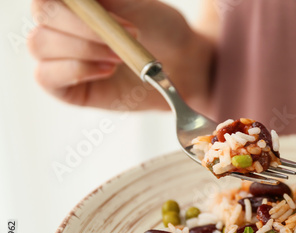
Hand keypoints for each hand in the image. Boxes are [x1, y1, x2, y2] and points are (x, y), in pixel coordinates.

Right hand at [29, 0, 214, 110]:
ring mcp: (58, 55)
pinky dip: (77, 70)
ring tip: (120, 56)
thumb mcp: (137, 2)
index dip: (69, 4)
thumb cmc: (160, 28)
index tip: (103, 10)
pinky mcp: (64, 86)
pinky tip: (107, 70)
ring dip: (85, 49)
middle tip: (131, 33)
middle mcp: (58, 24)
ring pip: (40, 44)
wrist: (180, 63)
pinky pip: (45, 76)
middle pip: (42, 16)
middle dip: (85, 27)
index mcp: (73, 1)